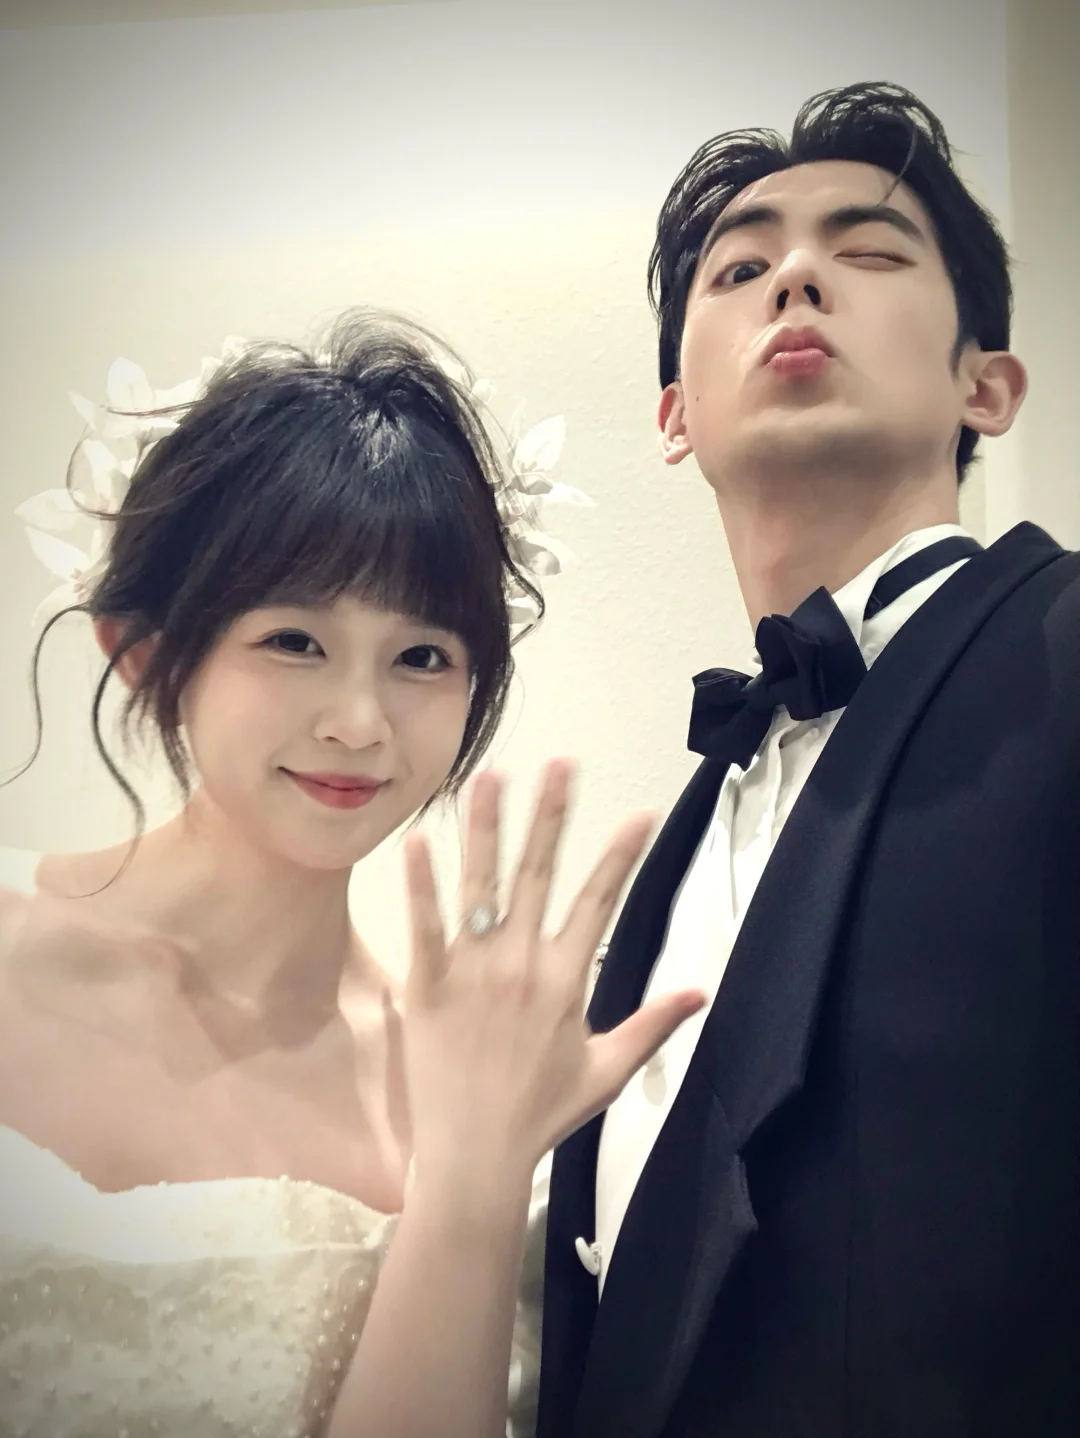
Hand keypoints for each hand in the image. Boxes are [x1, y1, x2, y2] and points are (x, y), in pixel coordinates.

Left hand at [402, 759, 704, 1189]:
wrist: (476, 1157)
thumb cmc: (543, 1115)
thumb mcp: (608, 1071)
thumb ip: (653, 1024)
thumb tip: (701, 991)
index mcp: (566, 979)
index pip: (599, 900)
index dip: (622, 854)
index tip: (640, 813)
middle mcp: (521, 963)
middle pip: (539, 873)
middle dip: (551, 814)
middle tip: (559, 764)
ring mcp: (472, 972)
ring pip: (481, 885)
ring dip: (485, 828)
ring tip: (488, 778)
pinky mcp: (427, 986)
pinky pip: (424, 926)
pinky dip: (422, 884)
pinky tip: (418, 842)